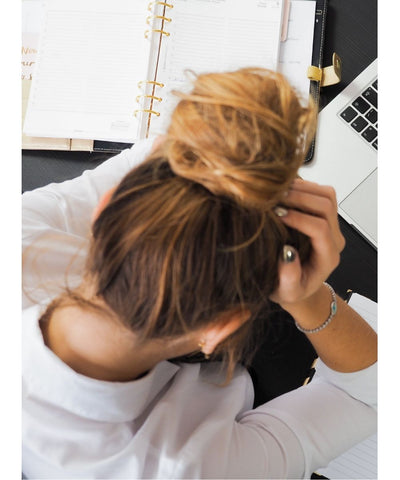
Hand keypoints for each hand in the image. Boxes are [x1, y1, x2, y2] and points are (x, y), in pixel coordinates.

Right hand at [270, 178, 344, 307]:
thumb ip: (289, 277)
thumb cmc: (291, 289)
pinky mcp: (323, 215)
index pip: (320, 229)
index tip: (277, 215)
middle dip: (300, 198)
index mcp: (327, 257)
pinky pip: (320, 192)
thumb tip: (287, 252)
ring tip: (277, 192)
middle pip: (326, 206)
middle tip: (274, 198)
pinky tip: (282, 191)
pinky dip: (302, 186)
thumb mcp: (287, 292)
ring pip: (326, 194)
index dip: (299, 218)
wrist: (298, 285)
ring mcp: (331, 224)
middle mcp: (333, 238)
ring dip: (302, 188)